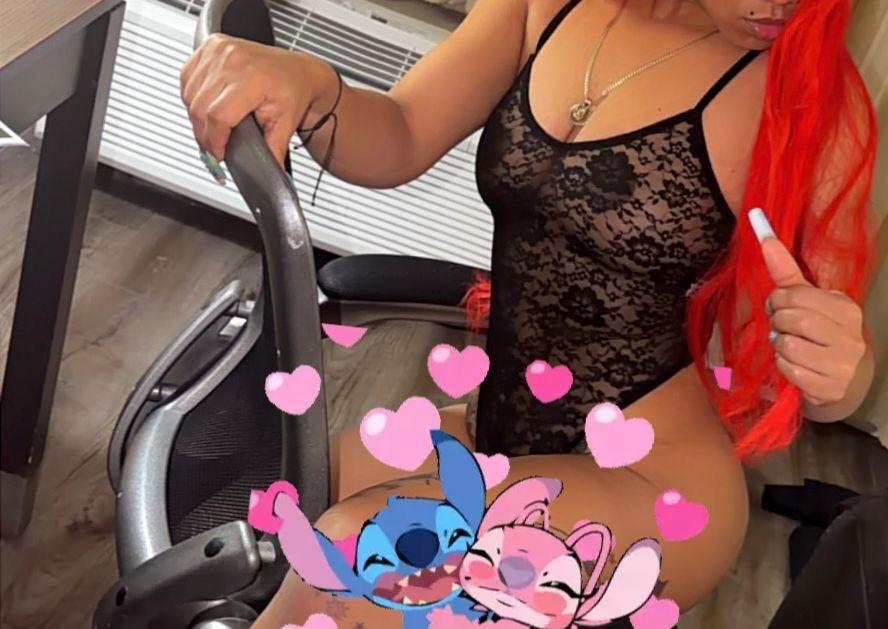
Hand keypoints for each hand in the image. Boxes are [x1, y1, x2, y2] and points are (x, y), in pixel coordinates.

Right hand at [180, 34, 334, 165]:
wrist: (298, 72)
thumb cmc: (294, 93)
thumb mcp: (285, 126)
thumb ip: (270, 152)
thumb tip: (263, 178)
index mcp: (253, 78)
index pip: (218, 116)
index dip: (214, 141)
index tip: (218, 155)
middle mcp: (233, 59)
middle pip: (200, 108)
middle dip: (205, 135)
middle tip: (215, 148)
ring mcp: (219, 50)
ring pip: (190, 95)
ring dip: (197, 117)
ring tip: (213, 129)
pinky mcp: (210, 45)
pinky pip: (187, 78)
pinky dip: (192, 96)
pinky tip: (206, 105)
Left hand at [758, 230, 866, 406]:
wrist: (848, 379)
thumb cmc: (824, 334)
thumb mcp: (811, 301)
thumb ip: (787, 272)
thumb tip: (765, 239)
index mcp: (845, 308)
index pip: (796, 295)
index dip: (777, 300)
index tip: (778, 305)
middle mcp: (849, 335)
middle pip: (791, 319)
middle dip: (777, 321)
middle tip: (780, 325)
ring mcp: (842, 364)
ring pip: (788, 345)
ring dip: (779, 344)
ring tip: (788, 344)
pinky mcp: (829, 388)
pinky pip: (789, 370)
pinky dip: (783, 365)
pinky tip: (793, 363)